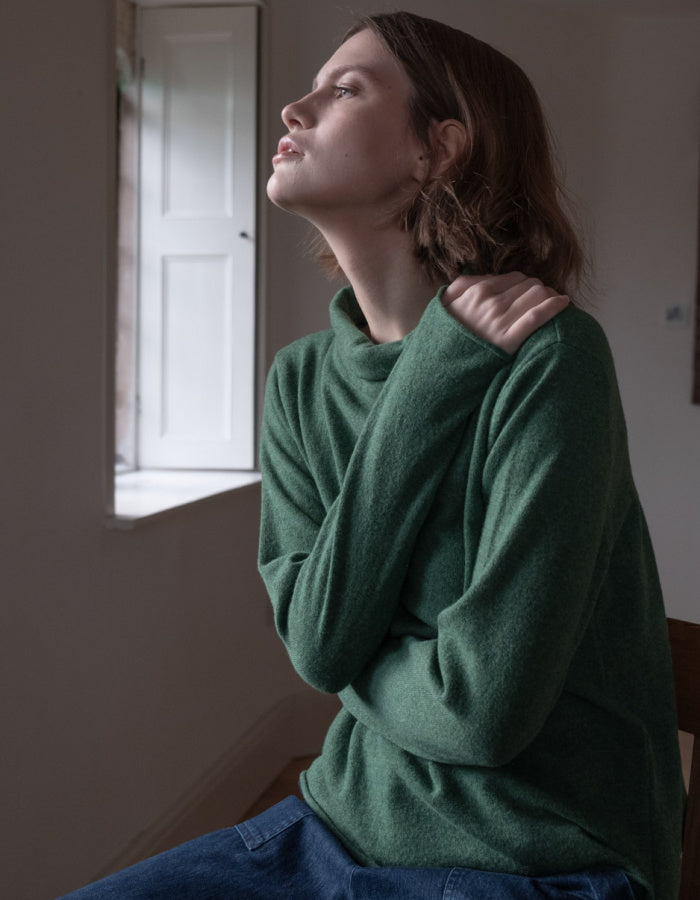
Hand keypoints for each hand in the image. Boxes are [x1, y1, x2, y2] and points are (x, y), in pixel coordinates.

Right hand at [441, 272, 568, 354]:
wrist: (439, 368)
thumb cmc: (443, 338)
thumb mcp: (444, 304)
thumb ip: (462, 285)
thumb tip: (487, 277)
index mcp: (476, 291)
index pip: (513, 277)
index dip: (526, 283)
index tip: (530, 293)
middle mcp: (489, 303)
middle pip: (529, 284)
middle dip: (539, 289)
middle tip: (544, 299)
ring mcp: (499, 321)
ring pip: (536, 295)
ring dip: (549, 295)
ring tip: (554, 302)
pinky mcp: (508, 340)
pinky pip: (537, 316)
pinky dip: (554, 306)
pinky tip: (565, 303)